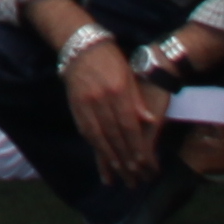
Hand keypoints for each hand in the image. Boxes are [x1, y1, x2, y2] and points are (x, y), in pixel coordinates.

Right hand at [64, 39, 165, 186]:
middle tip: (133, 177)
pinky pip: (86, 131)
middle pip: (114, 135)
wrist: (81, 46)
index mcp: (118, 90)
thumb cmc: (111, 59)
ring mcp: (85, 103)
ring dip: (109, 158)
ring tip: (118, 175)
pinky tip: (101, 159)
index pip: (128, 125)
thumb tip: (148, 122)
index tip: (142, 163)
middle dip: (124, 158)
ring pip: (98, 137)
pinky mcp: (75, 106)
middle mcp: (100, 99)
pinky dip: (94, 147)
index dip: (135, 146)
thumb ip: (137, 100)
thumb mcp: (129, 75)